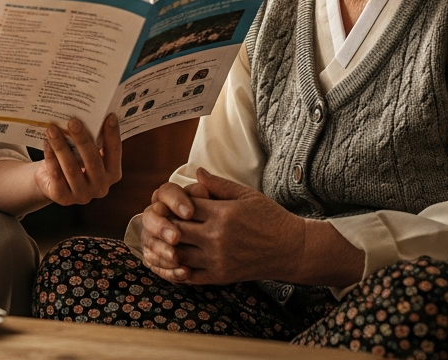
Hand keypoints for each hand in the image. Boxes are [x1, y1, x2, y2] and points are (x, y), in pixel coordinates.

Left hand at [34, 113, 122, 204]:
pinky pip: (56, 175)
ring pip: (71, 168)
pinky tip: (46, 143)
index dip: (113, 134)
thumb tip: (92, 114)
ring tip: (52, 129)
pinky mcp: (63, 198)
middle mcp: (101, 187)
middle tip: (73, 121)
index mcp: (112, 174)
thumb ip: (93, 140)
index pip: (114, 152)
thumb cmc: (75, 161)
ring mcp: (82, 195)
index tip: (110, 116)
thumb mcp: (87, 153)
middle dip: (82, 139)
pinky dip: (51, 157)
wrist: (52, 182)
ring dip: (61, 146)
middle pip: (92, 161)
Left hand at [141, 168, 303, 284]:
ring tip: (157, 240)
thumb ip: (218, 185)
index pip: (183, 207)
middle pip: (175, 230)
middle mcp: (217, 237)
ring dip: (164, 248)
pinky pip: (188, 276)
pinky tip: (168, 261)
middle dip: (163, 225)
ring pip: (177, 254)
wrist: (291, 249)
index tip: (165, 204)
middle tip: (156, 222)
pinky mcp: (220, 276)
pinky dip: (173, 270)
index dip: (170, 205)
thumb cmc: (270, 218)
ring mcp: (218, 259)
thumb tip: (197, 172)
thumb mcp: (246, 194)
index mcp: (222, 213)